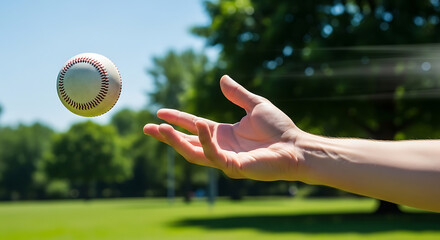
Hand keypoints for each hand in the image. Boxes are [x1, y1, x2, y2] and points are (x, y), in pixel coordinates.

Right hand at [143, 75, 302, 180]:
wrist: (296, 145)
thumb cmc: (278, 128)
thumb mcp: (254, 105)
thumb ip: (237, 94)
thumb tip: (222, 78)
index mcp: (222, 134)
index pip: (193, 126)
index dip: (176, 119)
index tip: (159, 112)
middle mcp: (220, 147)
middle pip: (186, 142)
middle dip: (166, 136)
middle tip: (146, 128)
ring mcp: (225, 159)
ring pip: (192, 152)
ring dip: (175, 141)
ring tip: (159, 129)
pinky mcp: (233, 166)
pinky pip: (213, 154)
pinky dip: (204, 142)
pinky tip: (199, 127)